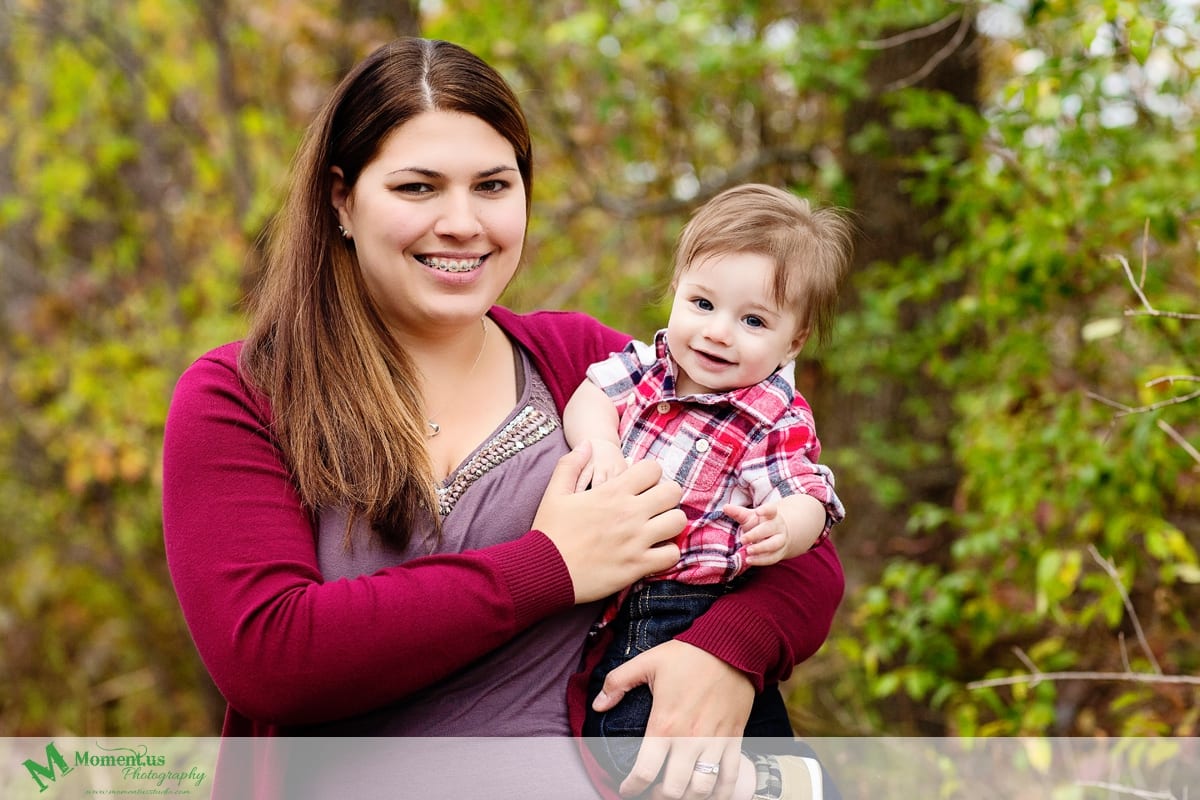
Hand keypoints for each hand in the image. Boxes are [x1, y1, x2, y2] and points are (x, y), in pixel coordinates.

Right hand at [534, 443, 684, 603]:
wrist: (544, 571)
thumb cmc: (549, 532)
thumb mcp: (554, 493)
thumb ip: (571, 465)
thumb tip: (587, 445)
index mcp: (612, 492)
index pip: (653, 469)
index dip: (651, 474)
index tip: (643, 485)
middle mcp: (630, 513)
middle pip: (673, 492)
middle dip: (667, 495)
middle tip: (655, 505)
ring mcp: (637, 540)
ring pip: (678, 521)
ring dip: (671, 522)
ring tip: (658, 527)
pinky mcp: (638, 565)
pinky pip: (672, 555)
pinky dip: (667, 553)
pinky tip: (655, 551)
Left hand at [591, 640, 753, 799]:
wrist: (732, 647)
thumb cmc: (688, 655)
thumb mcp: (647, 662)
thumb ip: (618, 683)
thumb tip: (598, 705)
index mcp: (665, 724)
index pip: (645, 772)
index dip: (632, 788)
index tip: (626, 789)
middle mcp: (690, 740)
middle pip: (672, 790)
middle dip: (657, 796)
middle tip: (651, 790)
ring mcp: (714, 743)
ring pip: (701, 790)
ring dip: (687, 796)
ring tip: (677, 791)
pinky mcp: (734, 740)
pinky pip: (730, 778)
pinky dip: (721, 793)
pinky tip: (709, 793)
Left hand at [724, 503, 788, 566]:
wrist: (776, 536)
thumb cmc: (759, 524)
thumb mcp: (749, 517)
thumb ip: (738, 513)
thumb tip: (725, 507)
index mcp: (771, 515)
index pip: (771, 510)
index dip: (765, 510)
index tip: (757, 511)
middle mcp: (778, 527)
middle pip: (770, 529)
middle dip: (756, 534)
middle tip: (742, 539)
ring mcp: (781, 540)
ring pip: (773, 544)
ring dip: (760, 548)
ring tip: (748, 551)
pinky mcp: (779, 553)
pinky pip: (772, 558)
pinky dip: (760, 560)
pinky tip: (749, 560)